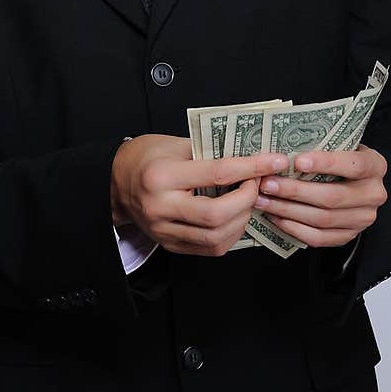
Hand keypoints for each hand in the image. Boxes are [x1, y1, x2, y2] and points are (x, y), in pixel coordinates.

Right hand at [111, 134, 289, 255]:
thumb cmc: (146, 156)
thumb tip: (249, 155)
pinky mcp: (169, 245)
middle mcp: (161, 207)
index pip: (217, 173)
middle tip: (257, 183)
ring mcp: (163, 231)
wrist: (115, 181)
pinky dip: (229, 234)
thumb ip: (209, 150)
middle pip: (217, 215)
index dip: (252, 167)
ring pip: (215, 237)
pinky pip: (208, 248)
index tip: (274, 161)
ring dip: (241, 220)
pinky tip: (234, 217)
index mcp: (162, 176)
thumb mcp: (175, 143)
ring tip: (247, 201)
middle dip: (247, 199)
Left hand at [251, 144, 387, 247]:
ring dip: (288, 210)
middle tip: (268, 183)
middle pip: (333, 196)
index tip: (297, 161)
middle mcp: (374, 194)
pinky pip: (319, 238)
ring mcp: (363, 218)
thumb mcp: (340, 145)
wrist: (355, 181)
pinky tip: (276, 217)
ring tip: (264, 200)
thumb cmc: (340, 158)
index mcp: (375, 166)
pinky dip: (294, 228)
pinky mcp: (349, 235)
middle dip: (295, 190)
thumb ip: (322, 146)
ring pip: (323, 219)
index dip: (326, 163)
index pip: (353, 165)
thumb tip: (282, 148)